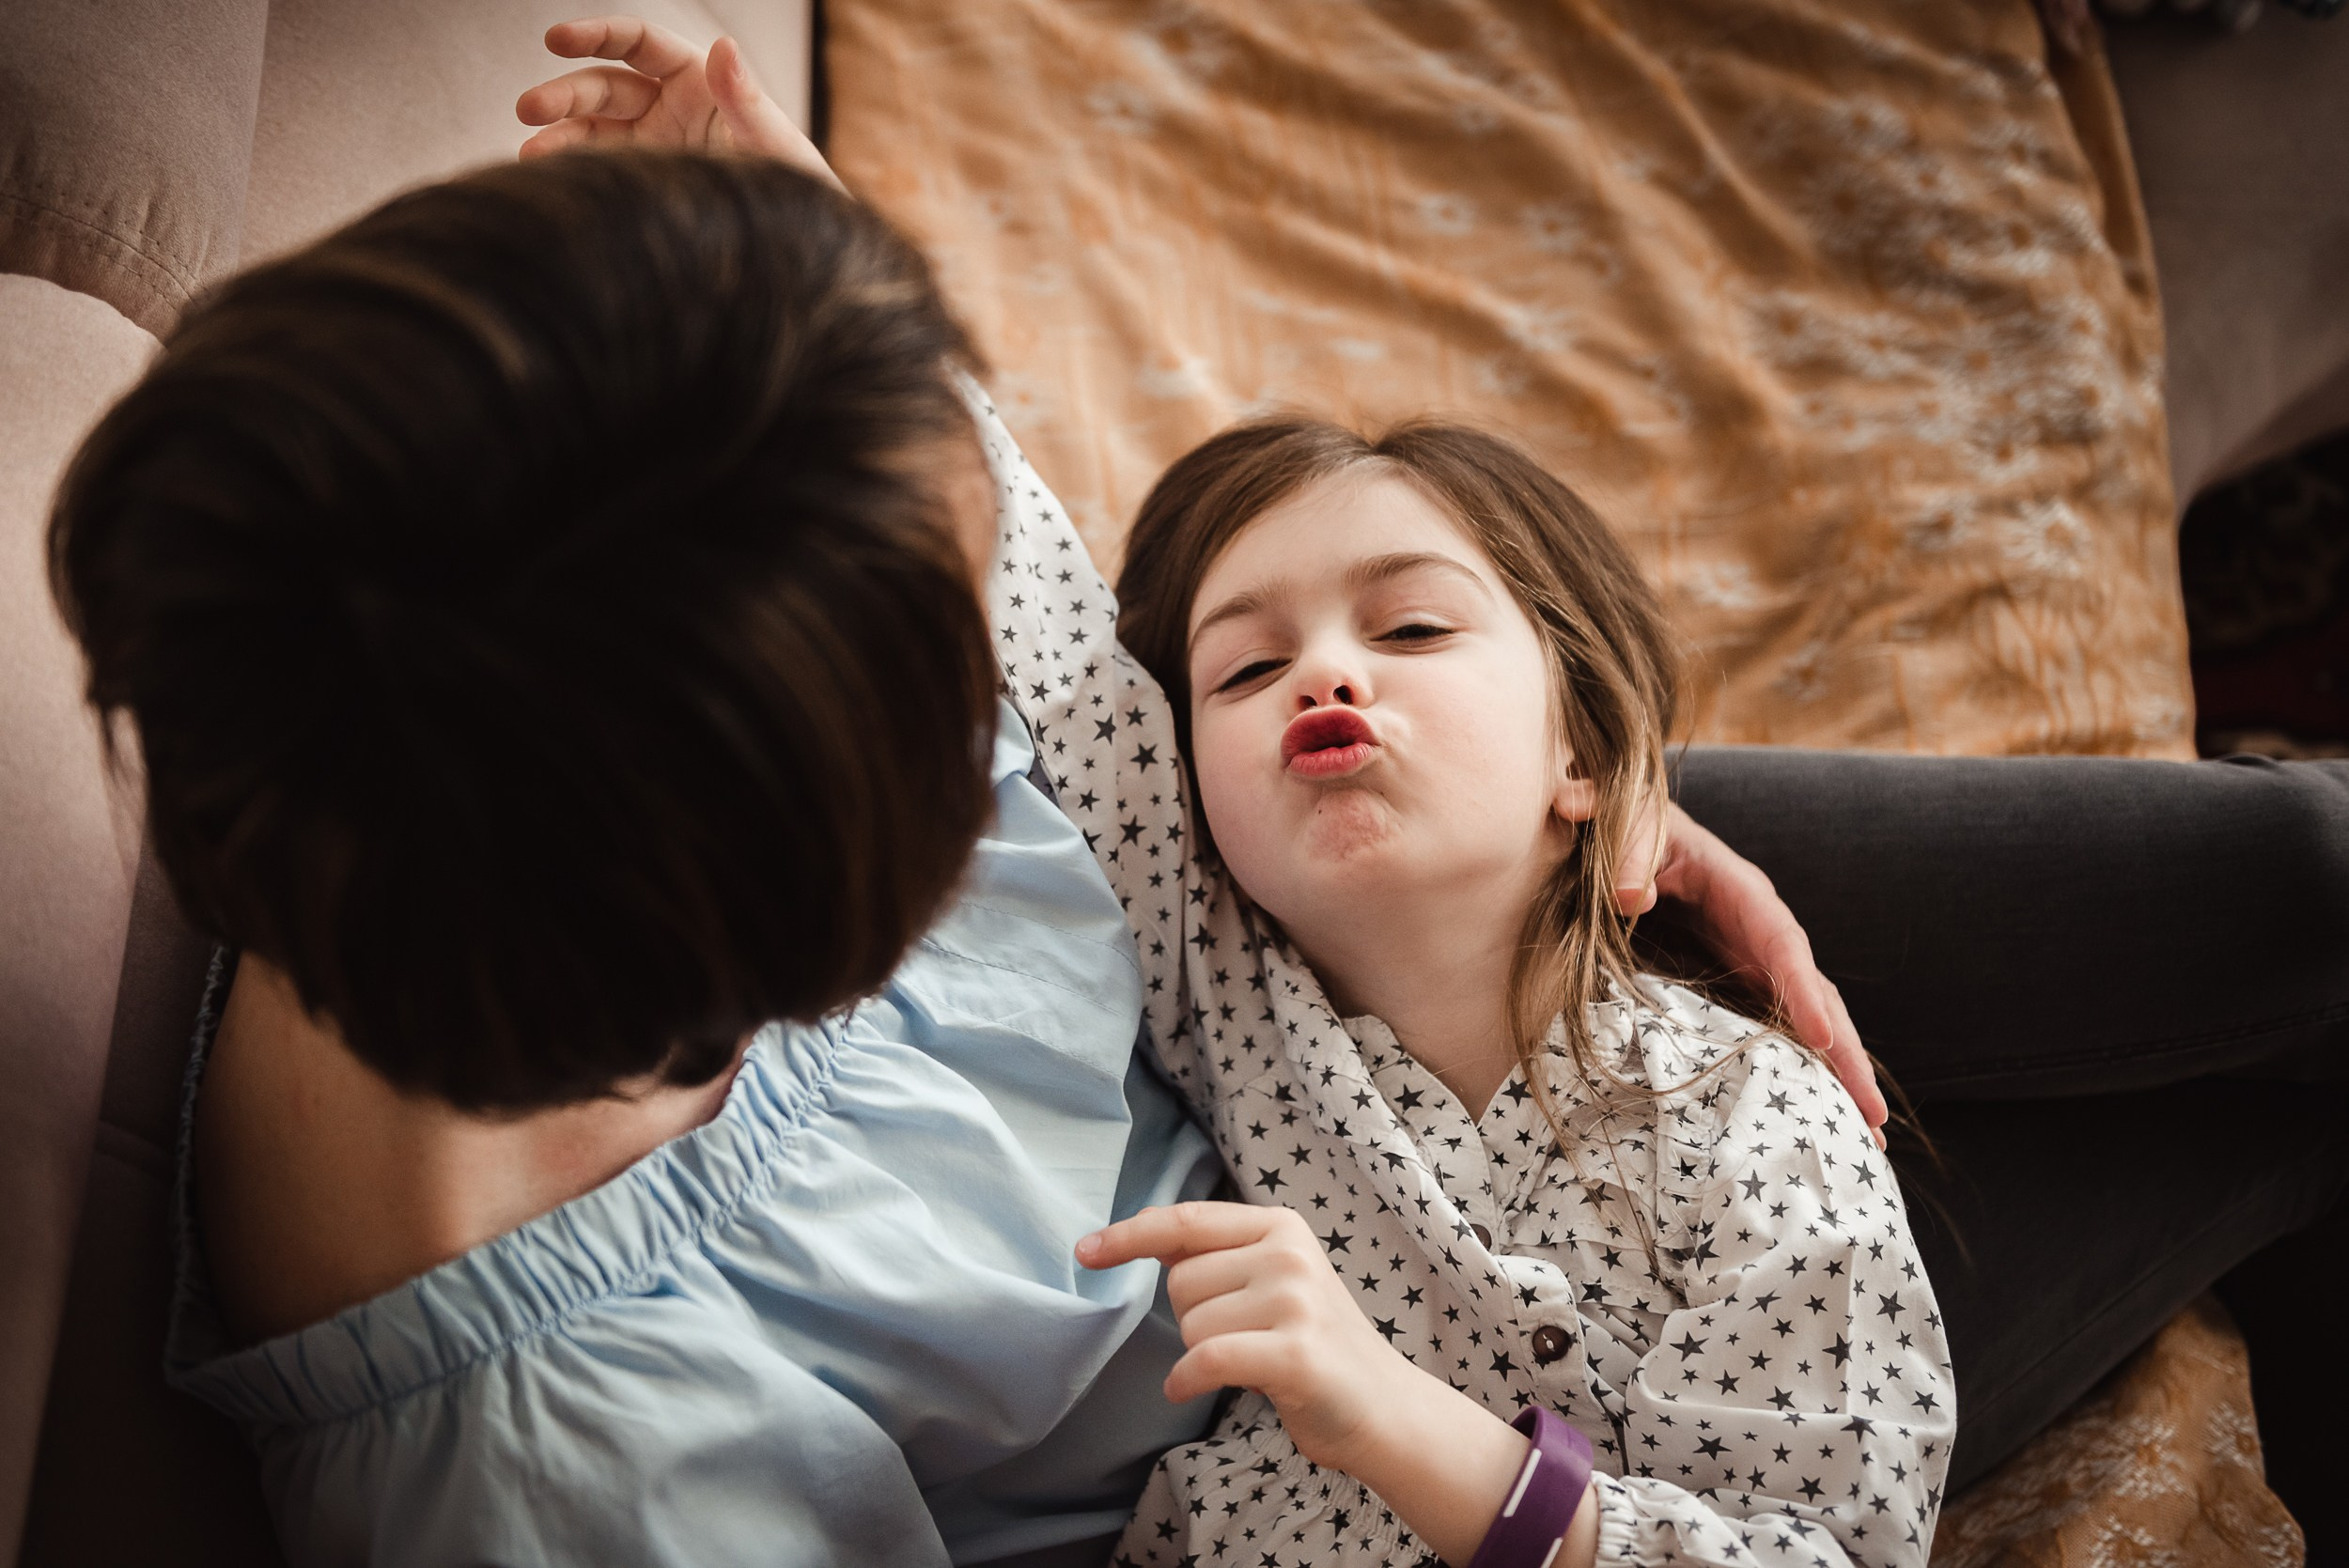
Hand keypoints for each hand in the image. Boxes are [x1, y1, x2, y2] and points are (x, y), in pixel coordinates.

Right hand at [516, 17, 838, 187]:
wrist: (798, 252)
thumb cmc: (797, 191)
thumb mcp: (776, 146)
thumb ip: (747, 100)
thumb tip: (724, 46)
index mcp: (699, 81)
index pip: (639, 44)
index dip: (596, 34)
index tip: (557, 39)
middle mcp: (670, 107)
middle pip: (605, 86)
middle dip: (565, 94)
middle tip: (529, 109)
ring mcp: (653, 146)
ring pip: (593, 128)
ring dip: (559, 136)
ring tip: (531, 156)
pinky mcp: (644, 183)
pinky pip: (601, 168)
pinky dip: (574, 170)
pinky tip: (549, 180)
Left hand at [1080, 1202, 1539, 1565]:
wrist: (1384, 1408)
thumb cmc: (1315, 1346)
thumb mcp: (1275, 1281)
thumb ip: (1220, 1257)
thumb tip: (1144, 1238)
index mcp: (1280, 1227)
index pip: (1188, 1221)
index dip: (1130, 1234)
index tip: (1085, 1251)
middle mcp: (1288, 1254)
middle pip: (1181, 1282)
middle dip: (1193, 1318)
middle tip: (1242, 1339)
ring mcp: (1295, 1301)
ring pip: (1191, 1325)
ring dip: (1203, 1354)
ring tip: (1253, 1362)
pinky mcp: (1294, 1353)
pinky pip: (1207, 1358)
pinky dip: (1188, 1377)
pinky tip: (1188, 1386)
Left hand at [1637, 802, 1889, 1144]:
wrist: (1618, 835)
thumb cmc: (1626, 824)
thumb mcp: (1628, 823)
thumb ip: (1630, 849)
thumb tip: (1630, 895)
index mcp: (1741, 892)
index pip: (1783, 943)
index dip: (1803, 990)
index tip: (1823, 1039)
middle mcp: (1759, 933)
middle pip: (1814, 995)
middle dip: (1845, 1054)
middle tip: (1874, 1118)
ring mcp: (1749, 964)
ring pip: (1804, 1023)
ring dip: (1834, 1076)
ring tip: (1865, 1138)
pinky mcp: (1731, 987)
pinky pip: (1769, 1032)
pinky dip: (1794, 1073)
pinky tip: (1811, 1118)